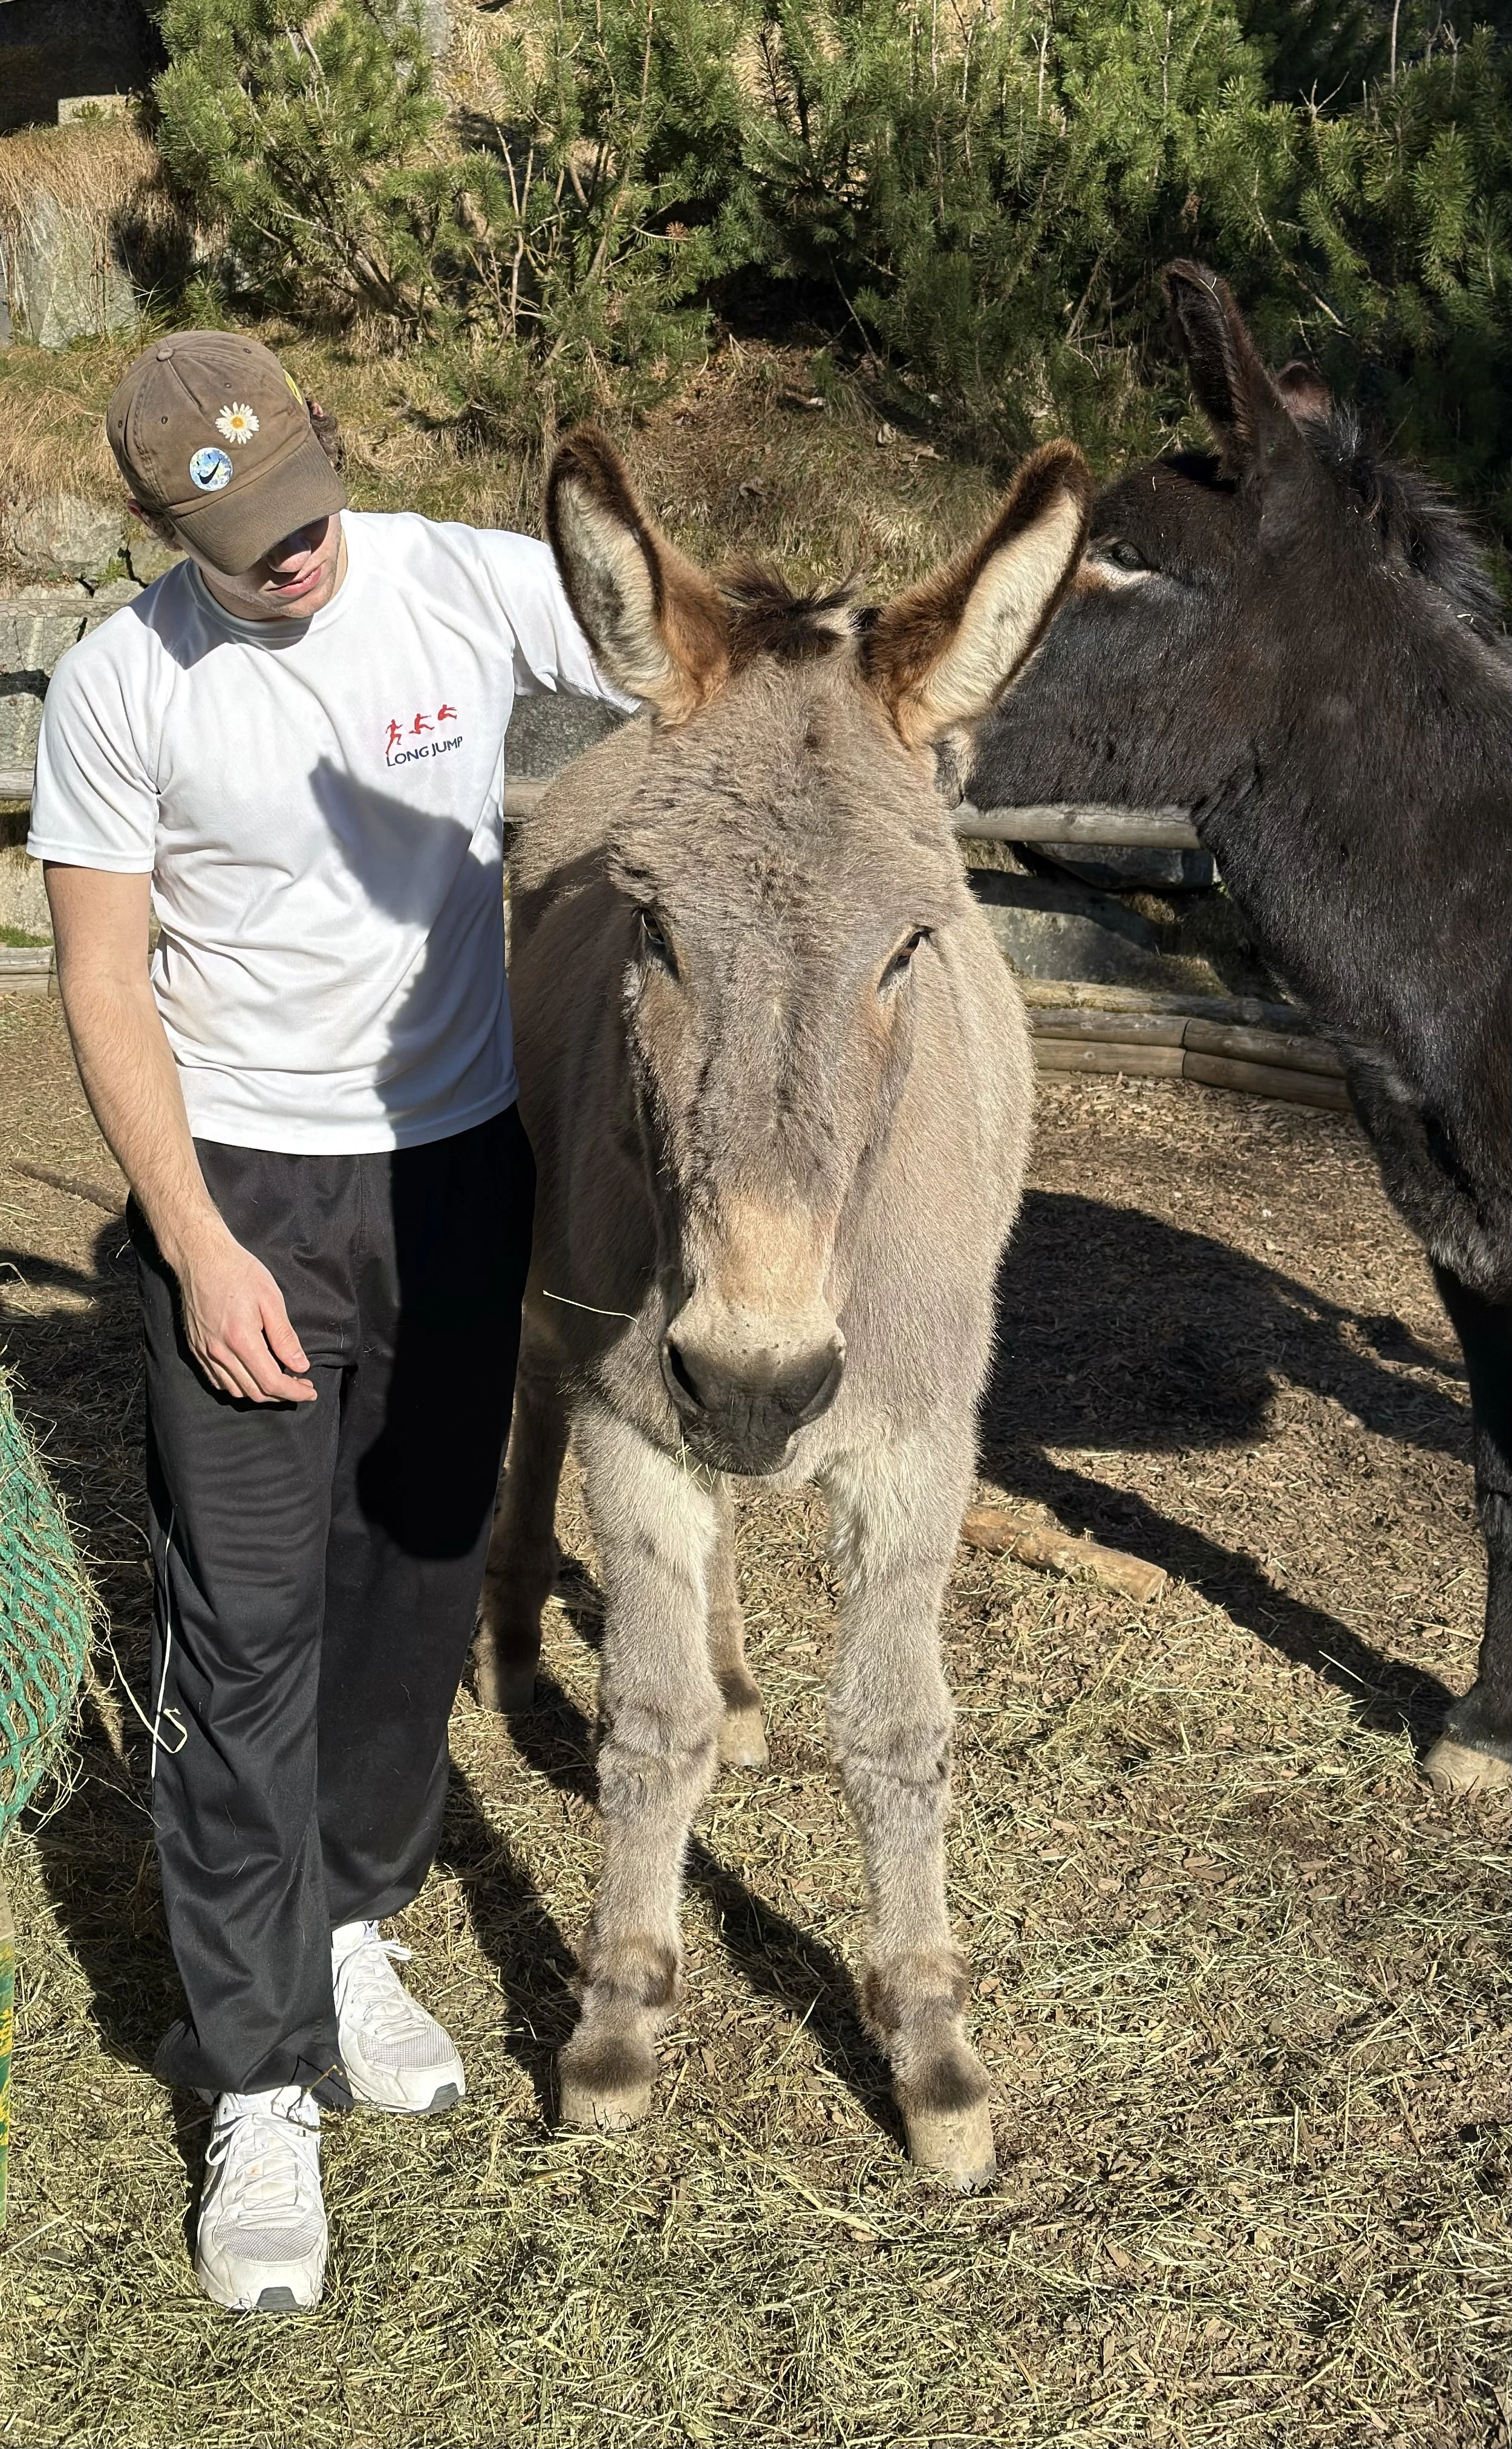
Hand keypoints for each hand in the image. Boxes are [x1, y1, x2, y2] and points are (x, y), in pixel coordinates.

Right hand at [170, 1222, 316, 1404]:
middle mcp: (220, 1352)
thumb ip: (285, 1338)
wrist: (201, 1257)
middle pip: (255, 1392)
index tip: (311, 1392)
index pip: (272, 1382)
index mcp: (242, 1340)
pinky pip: (217, 1381)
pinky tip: (252, 1374)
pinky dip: (238, 1386)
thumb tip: (300, 1366)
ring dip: (261, 1393)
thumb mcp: (271, 1300)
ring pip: (235, 1391)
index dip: (295, 1392)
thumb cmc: (239, 1272)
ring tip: (280, 1381)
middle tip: (300, 1384)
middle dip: (282, 1395)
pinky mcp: (195, 1349)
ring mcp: (204, 1352)